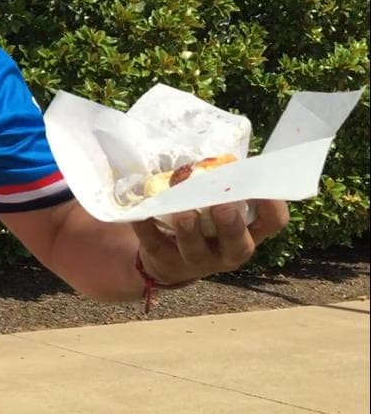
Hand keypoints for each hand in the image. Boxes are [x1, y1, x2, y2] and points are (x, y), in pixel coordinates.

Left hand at [133, 198, 288, 284]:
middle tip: (222, 206)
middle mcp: (229, 251)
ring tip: (184, 213)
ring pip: (196, 251)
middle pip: (238, 245)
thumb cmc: (203, 222)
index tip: (261, 185)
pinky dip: (147, 228)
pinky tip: (140, 214)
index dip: (272, 205)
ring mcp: (197, 261)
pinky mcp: (165, 260)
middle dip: (231, 226)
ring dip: (190, 231)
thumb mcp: (219, 206)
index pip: (272, 222)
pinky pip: (155, 244)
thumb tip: (219, 152)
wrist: (168, 259)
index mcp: (248, 233)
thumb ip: (222, 186)